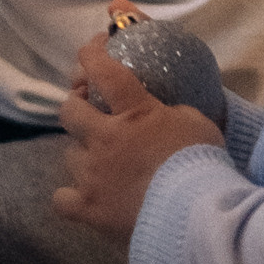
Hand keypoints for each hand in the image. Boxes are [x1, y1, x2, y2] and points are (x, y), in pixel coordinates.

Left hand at [52, 33, 223, 241]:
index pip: (104, 71)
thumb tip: (162, 114)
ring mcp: (92, 173)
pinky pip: (62, 199)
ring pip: (69, 154)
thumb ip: (171, 113)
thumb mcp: (196, 123)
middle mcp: (104, 138)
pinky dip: (71, 198)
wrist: (194, 215)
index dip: (92, 54)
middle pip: (69, 109)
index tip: (91, 48)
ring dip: (83, 154)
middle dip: (76, 106)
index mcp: (133, 112)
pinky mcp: (88, 207)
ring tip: (101, 165)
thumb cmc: (201, 164)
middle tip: (90, 112)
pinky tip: (84, 198)